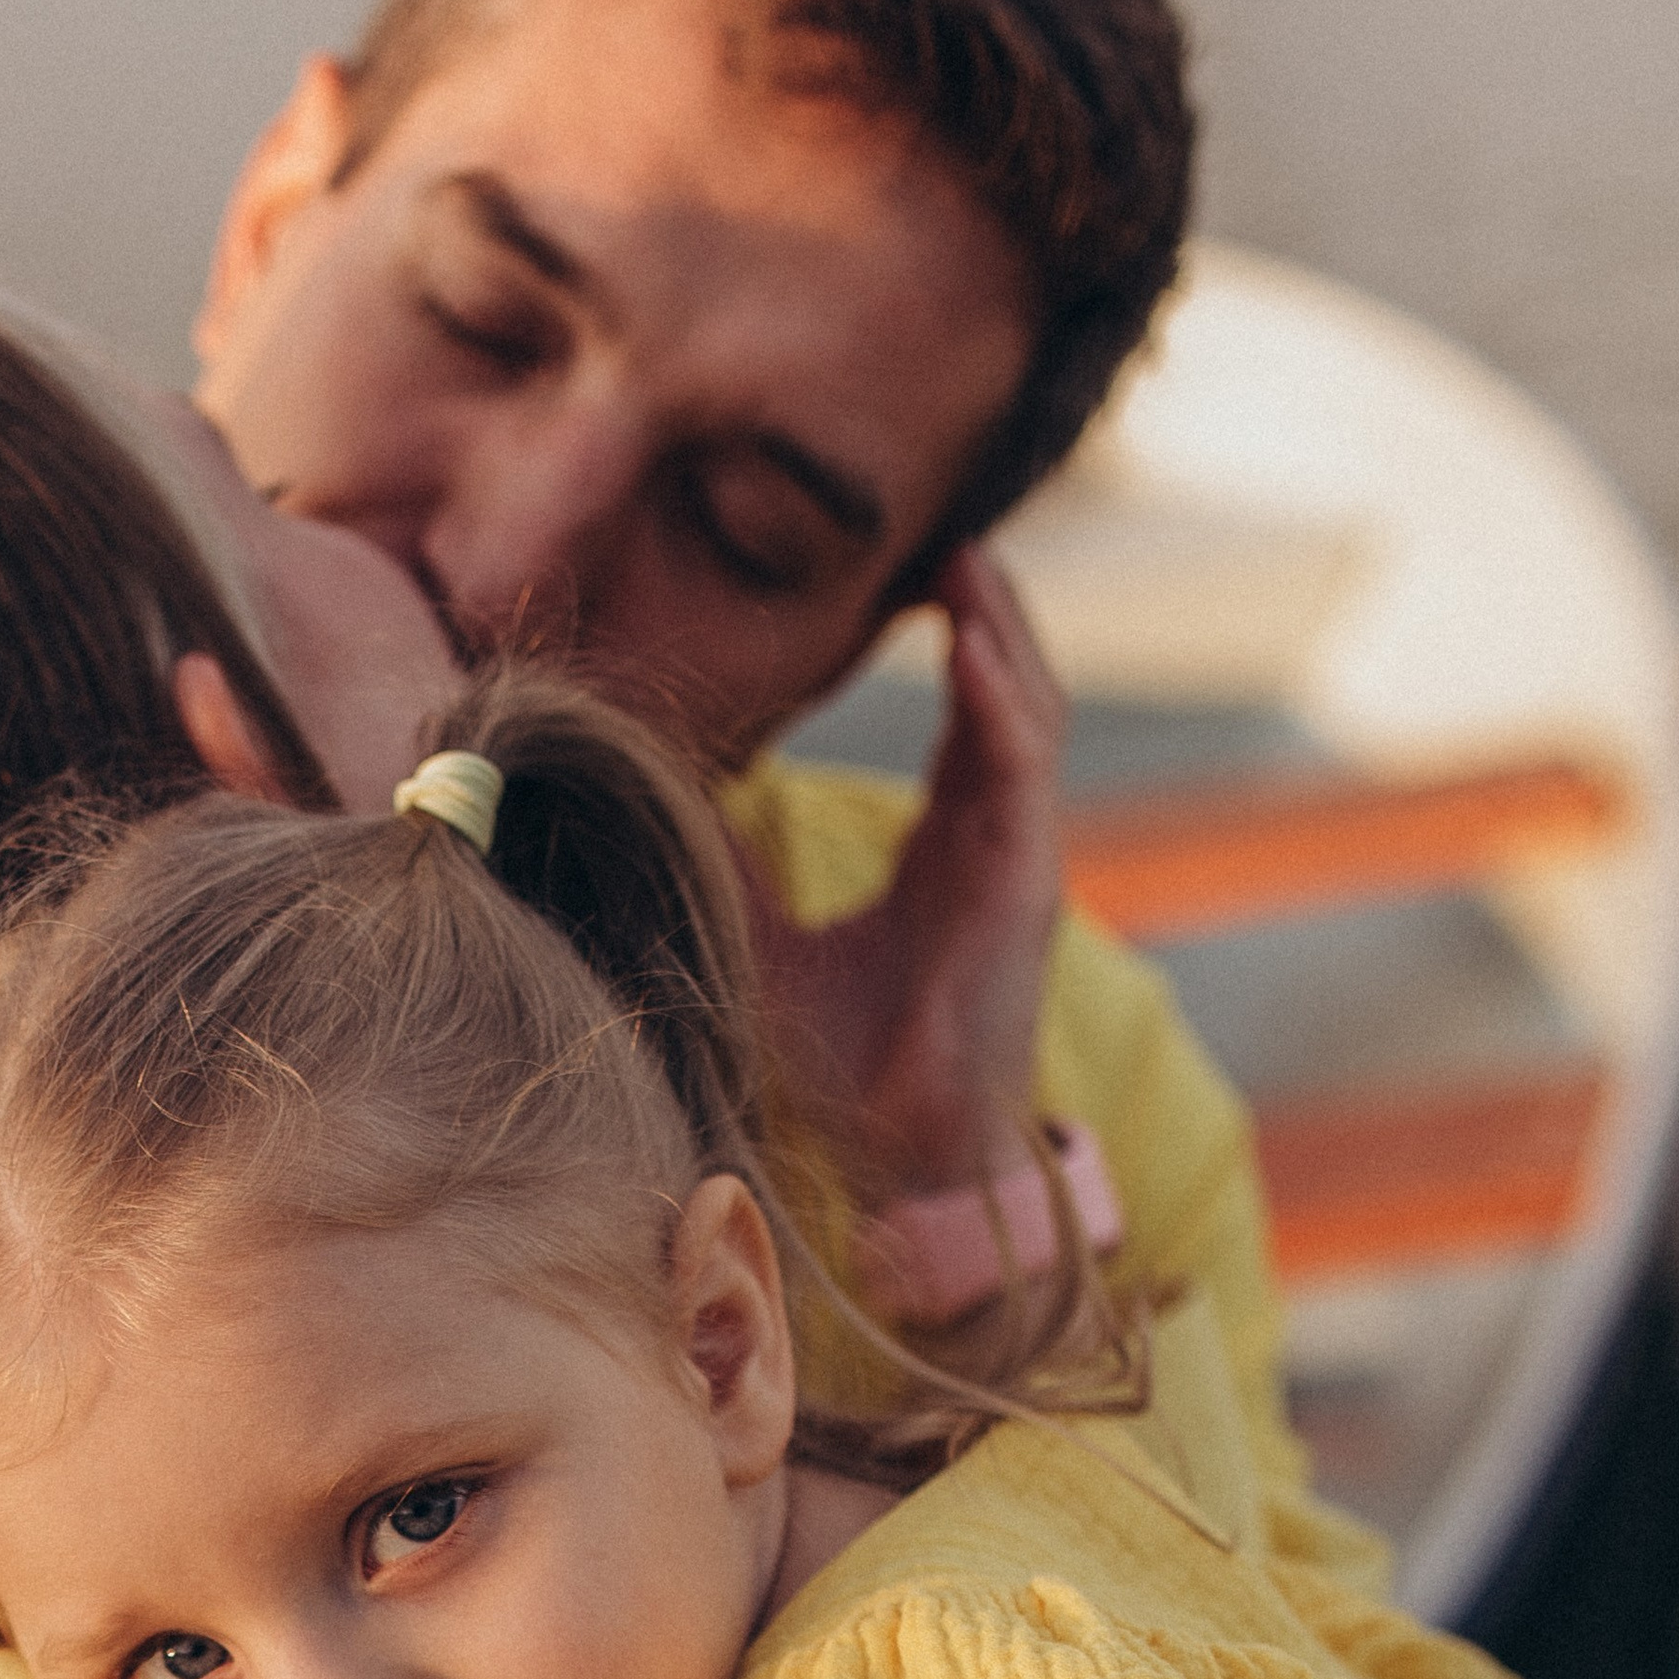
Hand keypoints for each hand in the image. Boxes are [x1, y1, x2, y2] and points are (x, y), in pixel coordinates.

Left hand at [741, 546, 1065, 1189]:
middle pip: (1011, 686)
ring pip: (1029, 709)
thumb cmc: (848, 1065)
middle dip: (986, 603)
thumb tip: (648, 800)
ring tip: (962, 555)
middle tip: (944, 522)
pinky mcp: (1025, 886)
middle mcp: (997, 839)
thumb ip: (726, 867)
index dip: (952, 636)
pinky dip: (997, 705)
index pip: (969, 714)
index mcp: (954, 845)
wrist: (909, 1156)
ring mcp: (1020, 858)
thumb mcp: (766, 942)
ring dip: (998, 628)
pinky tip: (968, 649)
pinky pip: (1021, 770)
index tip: (913, 566)